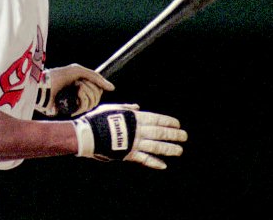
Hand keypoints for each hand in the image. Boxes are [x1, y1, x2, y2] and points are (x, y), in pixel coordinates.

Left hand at [36, 64, 114, 116]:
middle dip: (89, 87)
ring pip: (92, 103)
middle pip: (97, 96)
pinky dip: (81, 101)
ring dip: (85, 93)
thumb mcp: (79, 71)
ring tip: (75, 88)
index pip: (99, 89)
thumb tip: (112, 88)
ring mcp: (76, 104)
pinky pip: (84, 109)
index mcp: (82, 86)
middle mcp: (80, 96)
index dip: (96, 84)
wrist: (44, 85)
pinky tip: (74, 97)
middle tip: (77, 84)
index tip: (85, 79)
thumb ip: (96, 77)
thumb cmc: (59, 76)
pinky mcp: (71, 111)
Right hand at [73, 103, 187, 168]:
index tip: (177, 124)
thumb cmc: (98, 119)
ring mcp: (134, 143)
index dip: (168, 121)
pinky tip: (163, 165)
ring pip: (156, 146)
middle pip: (159, 132)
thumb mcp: (113, 108)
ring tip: (179, 150)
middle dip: (173, 134)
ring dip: (169, 148)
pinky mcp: (128, 154)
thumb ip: (127, 108)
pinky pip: (144, 159)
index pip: (156, 118)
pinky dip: (154, 162)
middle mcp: (137, 130)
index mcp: (134, 117)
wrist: (88, 134)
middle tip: (184, 136)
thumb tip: (137, 107)